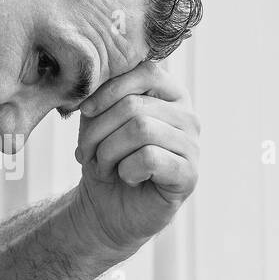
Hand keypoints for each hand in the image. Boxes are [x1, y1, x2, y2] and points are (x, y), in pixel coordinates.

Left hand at [69, 60, 199, 253]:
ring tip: (104, 166)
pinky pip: (150, 158)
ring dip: (108, 152)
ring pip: (141, 130)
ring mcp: (192, 145)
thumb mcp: (96, 120)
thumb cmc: (104, 158)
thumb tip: (93, 80)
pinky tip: (127, 178)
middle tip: (88, 152)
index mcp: (169, 94)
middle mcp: (187, 115)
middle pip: (135, 106)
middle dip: (99, 131)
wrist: (105, 208)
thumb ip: (101, 95)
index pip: (145, 71)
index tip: (86, 111)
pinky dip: (126, 170)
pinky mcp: (189, 174)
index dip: (109, 90)